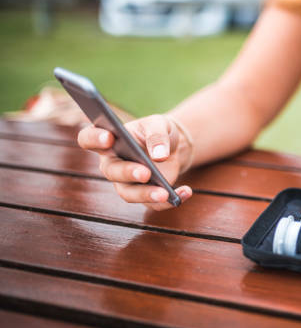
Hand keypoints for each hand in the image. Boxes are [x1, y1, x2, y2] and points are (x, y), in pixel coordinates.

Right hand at [77, 114, 192, 209]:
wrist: (172, 146)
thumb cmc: (156, 131)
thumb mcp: (159, 124)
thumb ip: (157, 135)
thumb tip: (159, 155)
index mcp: (109, 139)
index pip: (88, 138)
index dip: (94, 139)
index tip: (108, 138)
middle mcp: (112, 163)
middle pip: (112, 171)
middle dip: (128, 173)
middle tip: (145, 173)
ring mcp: (126, 182)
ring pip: (129, 194)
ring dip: (146, 195)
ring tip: (165, 193)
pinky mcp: (144, 195)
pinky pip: (153, 203)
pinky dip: (170, 201)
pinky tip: (185, 192)